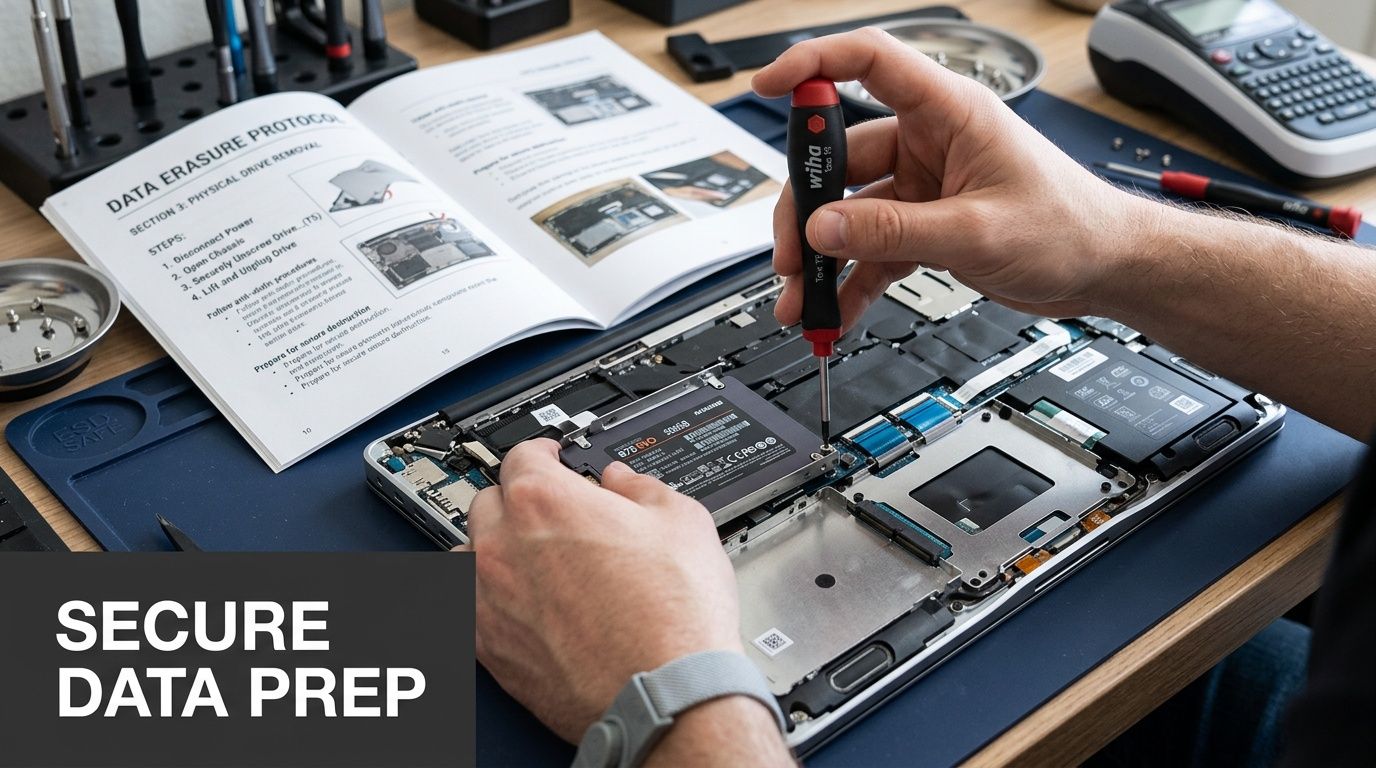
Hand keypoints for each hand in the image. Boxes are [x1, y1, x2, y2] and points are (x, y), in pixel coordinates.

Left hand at [461, 439, 743, 742]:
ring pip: (467, 555)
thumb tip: (625, 481)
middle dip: (518, 500)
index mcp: (544, 500)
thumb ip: (642, 488)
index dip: (545, 453)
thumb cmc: (673, 616)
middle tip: (550, 513)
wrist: (664, 694)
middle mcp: (503, 545)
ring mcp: (487, 599)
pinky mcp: (487, 647)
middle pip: (488, 501)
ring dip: (492, 549)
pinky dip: (484, 601)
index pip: (523, 455)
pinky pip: (464, 609)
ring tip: (526, 561)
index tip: (553, 459)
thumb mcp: (682, 521)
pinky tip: (513, 606)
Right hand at [754, 28, 1157, 327]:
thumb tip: (824, 230)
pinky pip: (871, 250)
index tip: (767, 85)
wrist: (1107, 269)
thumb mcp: (975, 229)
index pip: (869, 62)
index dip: (813, 65)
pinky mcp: (925, 227)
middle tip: (790, 249)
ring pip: (849, 213)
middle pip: (841, 157)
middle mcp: (929, 143)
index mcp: (949, 112)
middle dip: (808, 205)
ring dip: (823, 256)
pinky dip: (850, 280)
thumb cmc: (1070, 226)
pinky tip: (834, 310)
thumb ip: (894, 231)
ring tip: (803, 296)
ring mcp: (923, 187)